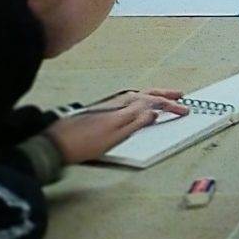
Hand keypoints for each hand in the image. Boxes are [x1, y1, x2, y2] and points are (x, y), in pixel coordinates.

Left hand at [45, 93, 190, 164]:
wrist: (56, 144)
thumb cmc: (83, 144)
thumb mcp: (114, 137)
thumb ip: (135, 123)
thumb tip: (153, 112)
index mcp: (123, 109)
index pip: (153, 102)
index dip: (170, 105)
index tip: (183, 110)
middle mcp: (117, 103)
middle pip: (146, 94)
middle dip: (164, 94)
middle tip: (179, 96)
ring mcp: (108, 105)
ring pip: (137, 95)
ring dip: (153, 95)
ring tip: (164, 97)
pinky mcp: (102, 111)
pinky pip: (129, 99)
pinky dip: (141, 99)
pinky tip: (139, 104)